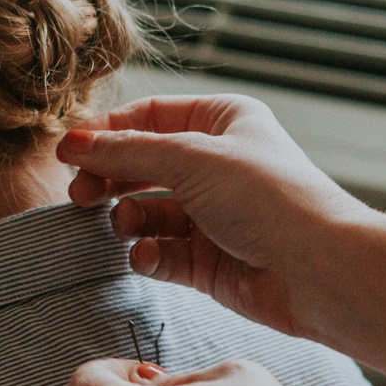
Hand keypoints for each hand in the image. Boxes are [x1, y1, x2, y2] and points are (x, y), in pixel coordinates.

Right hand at [58, 95, 370, 339]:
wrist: (318, 268)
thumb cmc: (269, 198)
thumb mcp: (189, 158)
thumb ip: (124, 151)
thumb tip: (71, 143)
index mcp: (224, 121)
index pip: (151, 117)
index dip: (108, 132)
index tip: (67, 152)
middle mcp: (220, 165)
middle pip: (144, 165)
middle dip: (111, 179)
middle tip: (81, 195)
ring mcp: (215, 215)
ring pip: (150, 212)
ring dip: (131, 219)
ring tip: (127, 225)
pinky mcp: (212, 262)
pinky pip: (164, 253)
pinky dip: (150, 254)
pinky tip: (147, 256)